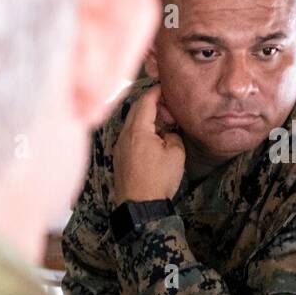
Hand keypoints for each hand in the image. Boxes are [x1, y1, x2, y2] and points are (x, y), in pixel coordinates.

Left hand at [114, 85, 185, 202]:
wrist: (140, 206)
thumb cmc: (158, 181)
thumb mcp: (176, 155)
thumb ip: (173, 136)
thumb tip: (169, 132)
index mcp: (138, 131)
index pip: (146, 102)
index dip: (157, 92)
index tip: (165, 88)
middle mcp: (124, 135)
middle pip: (136, 110)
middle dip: (152, 105)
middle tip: (169, 110)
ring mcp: (119, 146)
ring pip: (131, 123)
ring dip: (146, 119)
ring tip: (163, 126)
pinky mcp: (119, 157)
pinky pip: (129, 136)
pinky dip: (140, 131)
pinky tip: (153, 140)